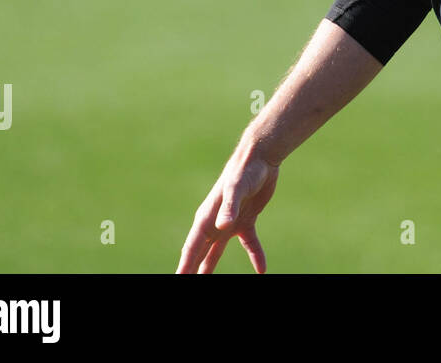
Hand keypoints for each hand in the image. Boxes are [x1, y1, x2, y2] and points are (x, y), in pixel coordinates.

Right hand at [176, 150, 278, 273]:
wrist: (261, 158)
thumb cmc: (244, 171)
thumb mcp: (236, 188)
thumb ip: (229, 207)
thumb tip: (222, 226)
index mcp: (206, 218)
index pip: (192, 248)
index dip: (185, 266)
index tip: (178, 280)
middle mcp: (214, 222)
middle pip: (200, 252)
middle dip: (192, 269)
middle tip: (184, 283)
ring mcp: (230, 221)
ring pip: (217, 250)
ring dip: (211, 266)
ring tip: (206, 282)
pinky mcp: (246, 219)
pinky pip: (249, 243)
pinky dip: (255, 256)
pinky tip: (261, 269)